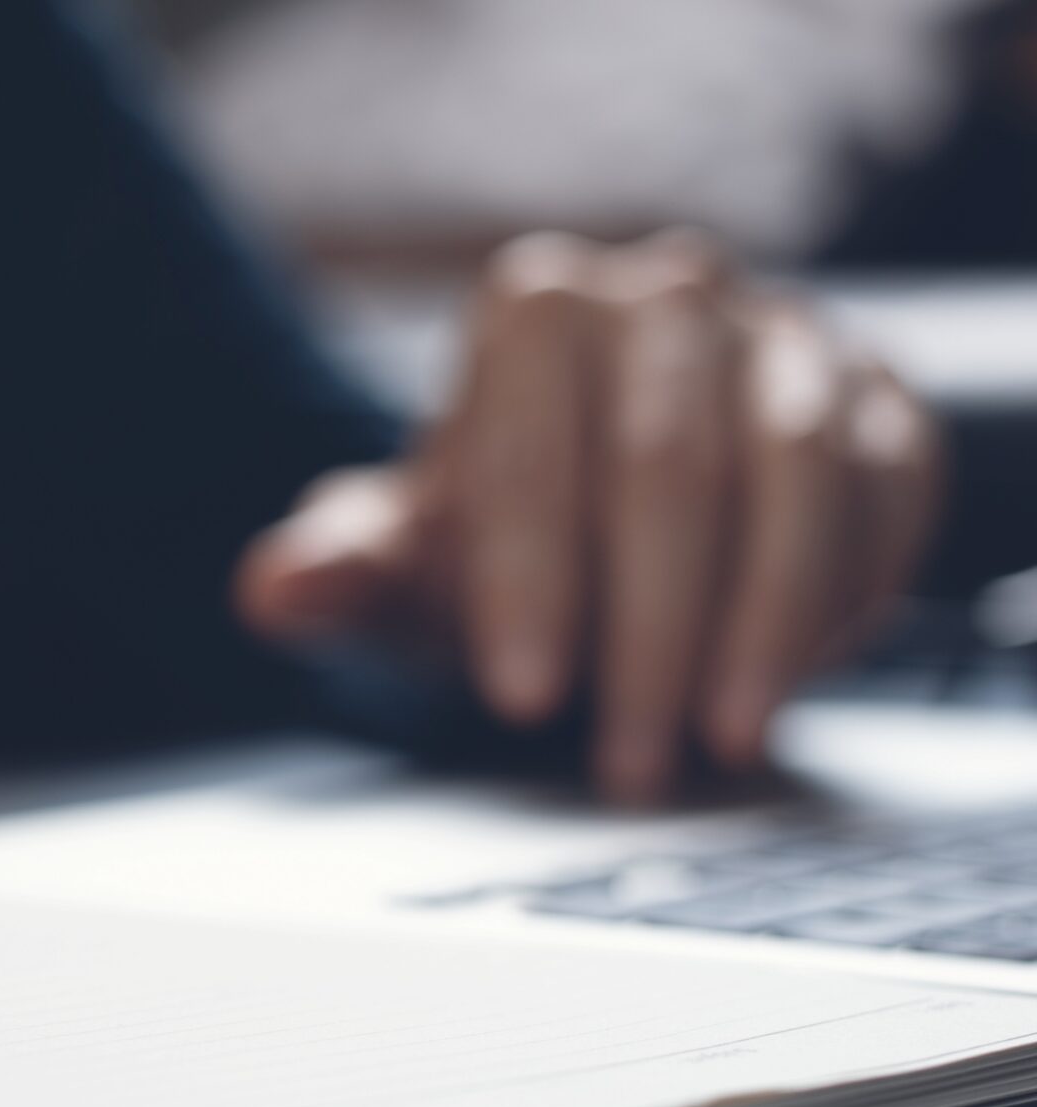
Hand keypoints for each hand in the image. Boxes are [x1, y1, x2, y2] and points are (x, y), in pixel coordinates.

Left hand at [234, 231, 939, 800]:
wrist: (609, 512)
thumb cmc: (496, 538)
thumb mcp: (409, 563)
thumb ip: (342, 573)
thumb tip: (273, 590)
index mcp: (535, 310)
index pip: (531, 450)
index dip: (525, 583)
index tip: (520, 697)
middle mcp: (667, 296)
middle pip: (666, 467)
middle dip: (647, 633)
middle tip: (626, 761)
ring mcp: (785, 339)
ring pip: (794, 476)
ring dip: (761, 625)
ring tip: (721, 741)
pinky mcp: (877, 400)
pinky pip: (883, 492)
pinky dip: (844, 595)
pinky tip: (790, 683)